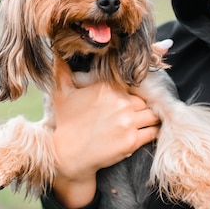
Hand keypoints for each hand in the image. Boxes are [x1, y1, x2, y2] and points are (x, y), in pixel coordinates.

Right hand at [50, 59, 160, 207]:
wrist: (69, 155)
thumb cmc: (66, 123)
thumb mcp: (62, 94)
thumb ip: (62, 72)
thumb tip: (56, 54)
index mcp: (106, 87)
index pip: (132, 83)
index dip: (134, 91)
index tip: (132, 97)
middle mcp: (120, 102)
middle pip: (144, 99)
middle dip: (144, 105)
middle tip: (141, 110)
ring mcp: (128, 122)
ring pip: (152, 114)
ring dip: (152, 117)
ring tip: (148, 120)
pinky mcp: (132, 140)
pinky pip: (153, 132)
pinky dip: (153, 131)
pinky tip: (149, 131)